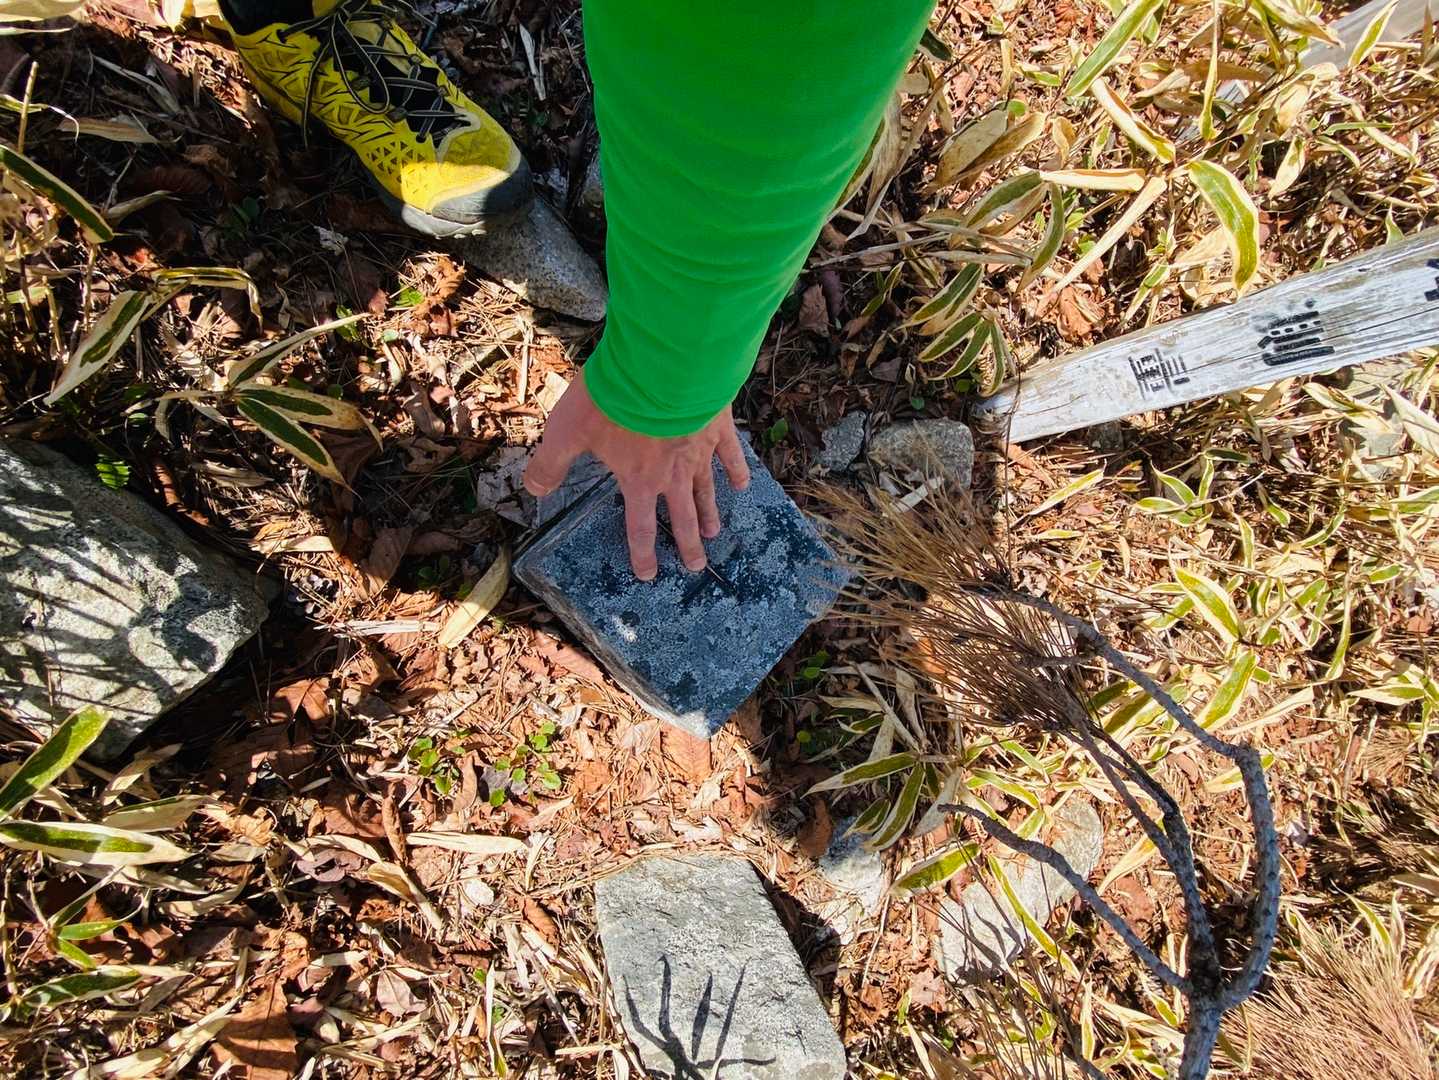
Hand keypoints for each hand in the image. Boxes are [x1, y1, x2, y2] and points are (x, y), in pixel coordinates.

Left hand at [522, 377, 750, 580]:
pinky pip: (731, 454)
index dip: (643, 553)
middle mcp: (673, 474)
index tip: (649, 575)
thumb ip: (551, 463)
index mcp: (639, 479)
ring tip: (715, 533)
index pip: (640, 526)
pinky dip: (737, 471)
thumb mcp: (568, 431)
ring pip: (706, 491)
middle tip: (695, 567)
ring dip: (710, 513)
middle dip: (687, 545)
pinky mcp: (718, 426)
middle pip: (682, 518)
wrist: (662, 366)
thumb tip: (533, 491)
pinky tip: (743, 484)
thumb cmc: (613, 400)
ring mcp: (699, 451)